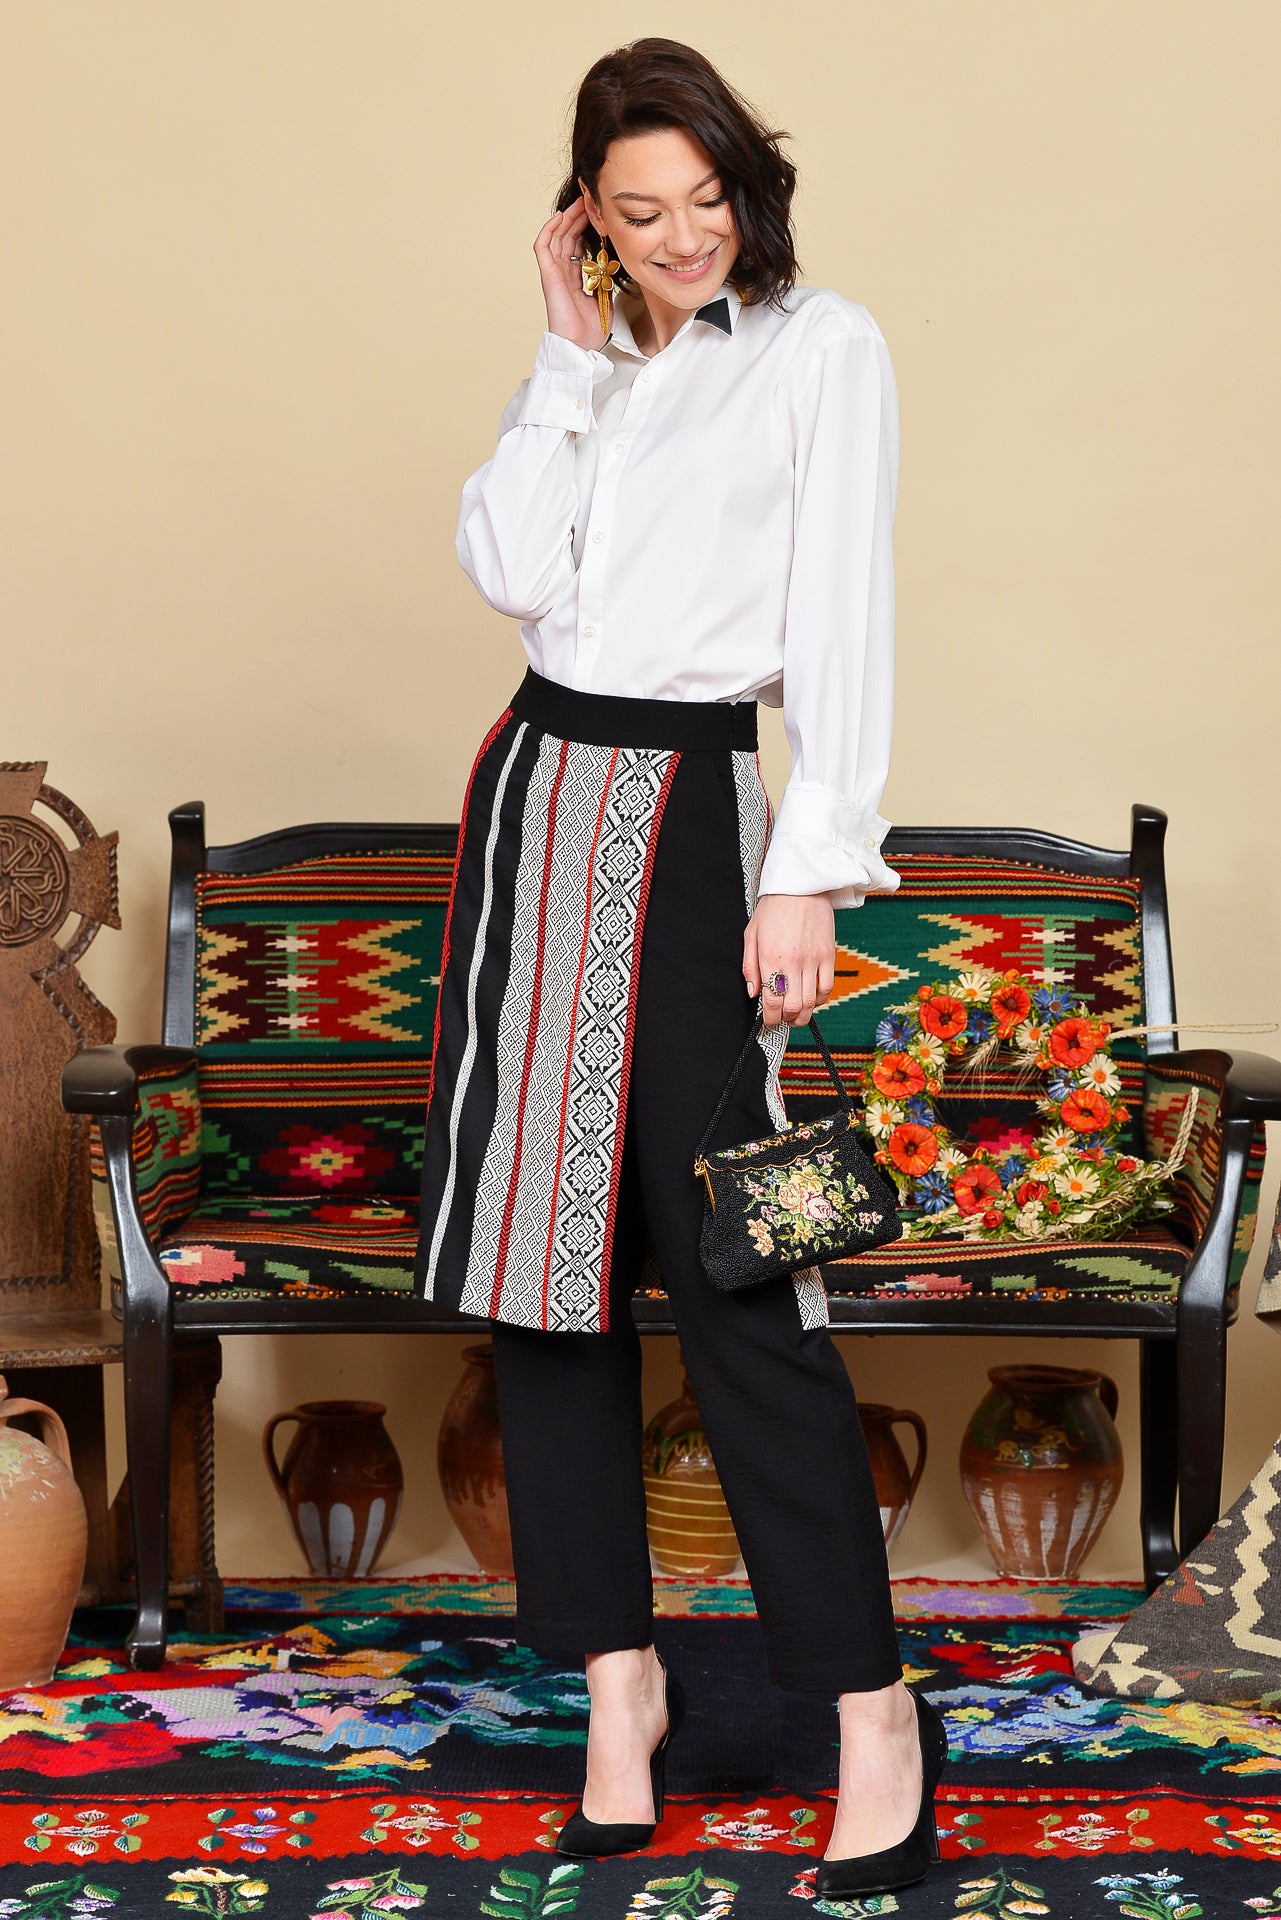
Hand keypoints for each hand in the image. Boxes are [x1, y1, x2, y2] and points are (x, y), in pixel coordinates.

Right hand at [534, 196, 612, 351]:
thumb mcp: (606, 296)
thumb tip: (617, 263)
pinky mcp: (548, 275)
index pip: (577, 243)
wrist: (581, 345)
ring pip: (556, 236)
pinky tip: (560, 216)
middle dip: (578, 216)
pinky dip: (549, 229)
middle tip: (591, 199)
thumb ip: (607, 278)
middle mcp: (562, 271)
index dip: (586, 226)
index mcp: (574, 276)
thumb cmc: (592, 328)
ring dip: (567, 217)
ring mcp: (554, 272)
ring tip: (580, 202)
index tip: (599, 213)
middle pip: (567, 235)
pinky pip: (542, 246)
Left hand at [743, 893, 835, 1028]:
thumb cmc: (773, 908)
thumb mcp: (751, 935)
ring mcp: (813, 960)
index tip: (769, 1020)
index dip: (770, 1018)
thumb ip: (750, 967)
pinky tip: (813, 999)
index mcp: (770, 959)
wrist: (800, 886)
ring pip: (812, 1002)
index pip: (772, 1001)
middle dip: (787, 1020)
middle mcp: (793, 963)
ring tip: (797, 1015)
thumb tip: (753, 993)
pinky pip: (828, 987)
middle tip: (783, 1019)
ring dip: (804, 1015)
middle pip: (793, 1006)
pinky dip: (821, 1000)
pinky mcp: (828, 955)